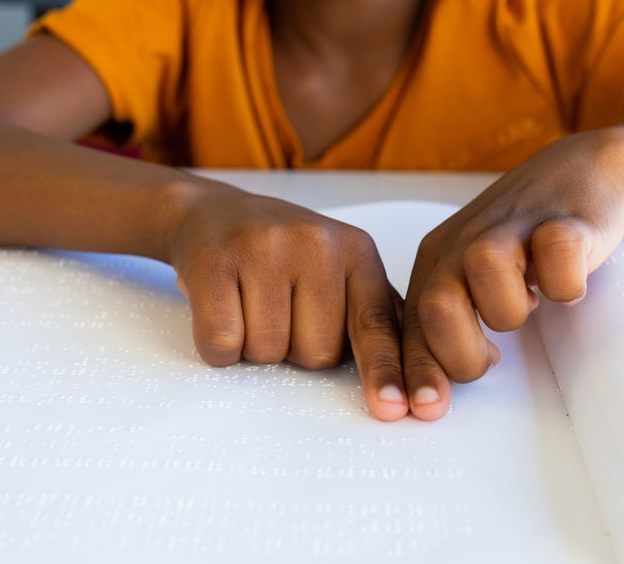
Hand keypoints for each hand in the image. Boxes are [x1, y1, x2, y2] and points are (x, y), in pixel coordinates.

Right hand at [165, 181, 410, 420]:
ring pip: (269, 352)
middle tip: (278, 307)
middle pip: (318, 354)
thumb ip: (372, 312)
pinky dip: (218, 344)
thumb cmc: (282, 255)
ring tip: (249, 303)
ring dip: (255, 345)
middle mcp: (317, 243)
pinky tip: (222, 307)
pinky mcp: (216, 261)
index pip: (376, 325)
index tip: (393, 409)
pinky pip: (222, 343)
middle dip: (295, 348)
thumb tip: (412, 371)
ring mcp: (266, 248)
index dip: (385, 370)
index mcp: (357, 252)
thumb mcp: (338, 269)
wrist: (212, 213)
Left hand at [400, 129, 623, 419]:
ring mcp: (512, 227)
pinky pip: (559, 257)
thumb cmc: (520, 240)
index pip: (409, 324)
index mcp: (437, 262)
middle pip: (435, 304)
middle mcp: (463, 242)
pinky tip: (567, 282)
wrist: (578, 171)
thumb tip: (440, 386)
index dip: (411, 370)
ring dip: (511, 309)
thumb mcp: (471, 281)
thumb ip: (449, 326)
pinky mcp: (564, 219)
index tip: (422, 411)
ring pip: (487, 273)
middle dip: (461, 352)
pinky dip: (566, 282)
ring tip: (531, 305)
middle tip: (493, 358)